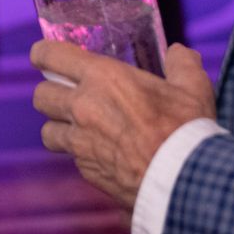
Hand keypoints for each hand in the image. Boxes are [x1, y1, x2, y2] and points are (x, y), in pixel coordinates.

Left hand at [30, 41, 215, 208]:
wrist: (181, 181)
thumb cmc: (186, 129)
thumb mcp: (192, 88)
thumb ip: (183, 64)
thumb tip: (179, 52)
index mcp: (102, 78)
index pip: (51, 56)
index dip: (42, 54)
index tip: (43, 56)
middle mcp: (82, 106)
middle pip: (41, 95)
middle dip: (50, 93)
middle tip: (66, 94)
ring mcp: (80, 141)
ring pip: (47, 131)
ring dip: (58, 127)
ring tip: (77, 127)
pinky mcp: (86, 169)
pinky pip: (70, 157)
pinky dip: (79, 154)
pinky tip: (100, 153)